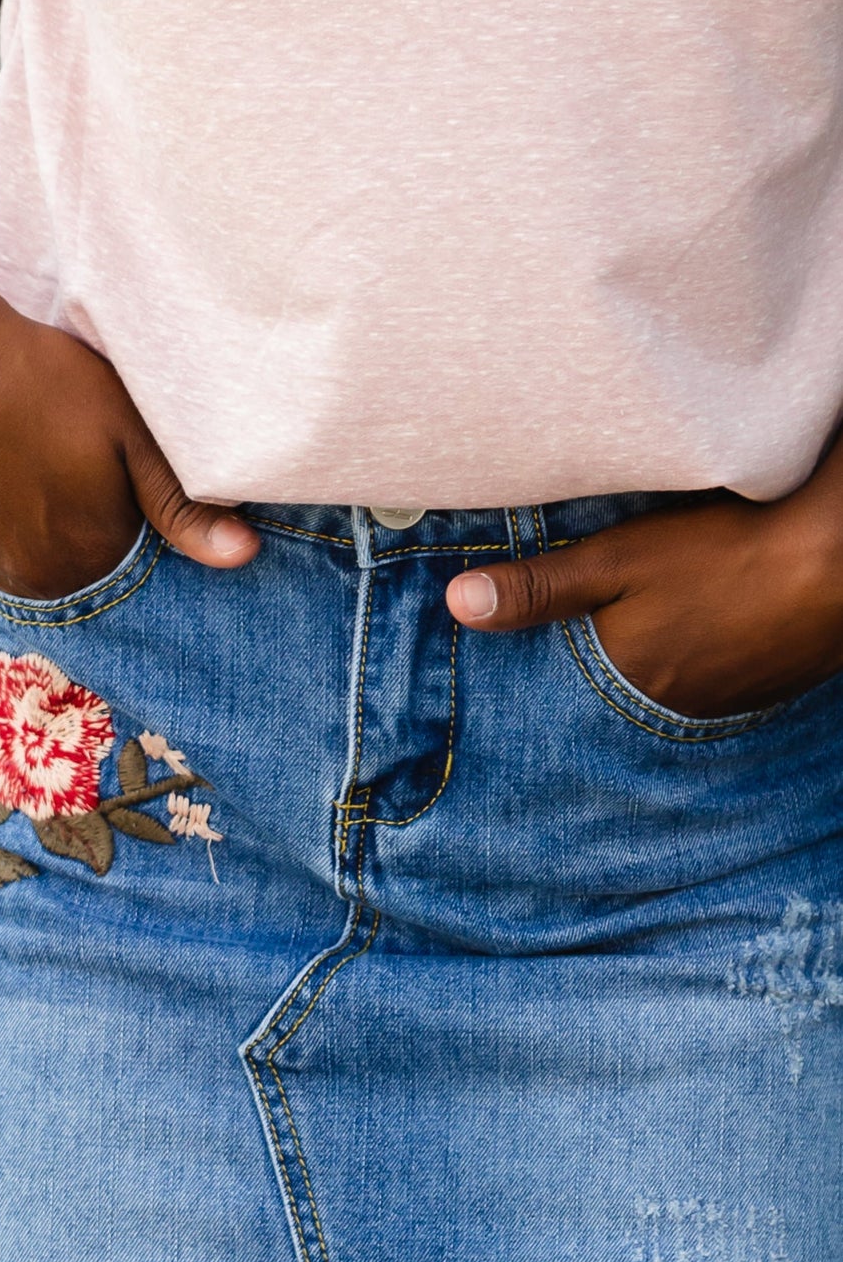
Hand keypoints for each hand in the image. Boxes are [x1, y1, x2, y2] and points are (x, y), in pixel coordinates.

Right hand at [0, 276, 257, 597]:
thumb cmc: (39, 380)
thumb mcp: (129, 430)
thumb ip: (184, 503)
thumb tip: (243, 558)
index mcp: (87, 562)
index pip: (133, 550)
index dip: (132, 500)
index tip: (120, 455)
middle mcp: (31, 579)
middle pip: (81, 554)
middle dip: (88, 511)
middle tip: (73, 444)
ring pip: (30, 541)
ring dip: (39, 509)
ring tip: (33, 443)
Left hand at [445, 481, 842, 719]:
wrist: (837, 562)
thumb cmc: (724, 553)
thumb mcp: (618, 560)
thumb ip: (541, 588)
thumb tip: (457, 605)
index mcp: (628, 682)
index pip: (566, 703)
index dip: (543, 698)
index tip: (512, 708)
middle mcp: (674, 708)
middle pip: (619, 703)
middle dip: (596, 692)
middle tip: (575, 687)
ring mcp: (727, 702)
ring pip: (670, 696)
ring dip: (654, 679)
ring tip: (646, 652)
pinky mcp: (769, 685)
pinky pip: (718, 686)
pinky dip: (702, 670)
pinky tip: (702, 640)